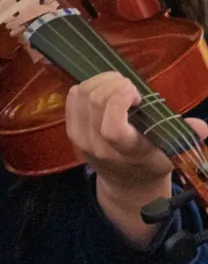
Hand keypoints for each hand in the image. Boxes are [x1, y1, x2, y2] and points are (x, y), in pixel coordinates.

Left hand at [66, 72, 198, 244]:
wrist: (126, 182)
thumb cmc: (152, 162)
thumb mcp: (172, 153)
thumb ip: (185, 137)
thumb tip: (202, 127)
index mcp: (126, 152)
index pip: (112, 128)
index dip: (119, 102)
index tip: (137, 94)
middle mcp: (99, 145)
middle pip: (95, 102)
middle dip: (114, 84)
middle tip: (131, 86)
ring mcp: (80, 138)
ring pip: (82, 95)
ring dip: (101, 81)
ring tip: (119, 83)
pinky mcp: (70, 130)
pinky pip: (72, 97)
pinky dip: (88, 86)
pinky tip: (104, 88)